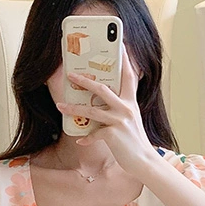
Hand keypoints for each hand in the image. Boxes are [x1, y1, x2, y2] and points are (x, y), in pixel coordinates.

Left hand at [55, 43, 153, 175]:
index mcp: (130, 101)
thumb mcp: (130, 120)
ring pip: (91, 111)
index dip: (124, 59)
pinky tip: (80, 140)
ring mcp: (119, 121)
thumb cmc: (134, 141)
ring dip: (73, 109)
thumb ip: (119, 109)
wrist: (143, 161)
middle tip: (70, 75)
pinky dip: (86, 137)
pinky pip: (94, 134)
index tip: (119, 44)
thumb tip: (100, 103)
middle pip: (102, 88)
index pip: (129, 75)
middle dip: (84, 81)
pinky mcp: (114, 135)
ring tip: (60, 106)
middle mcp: (126, 108)